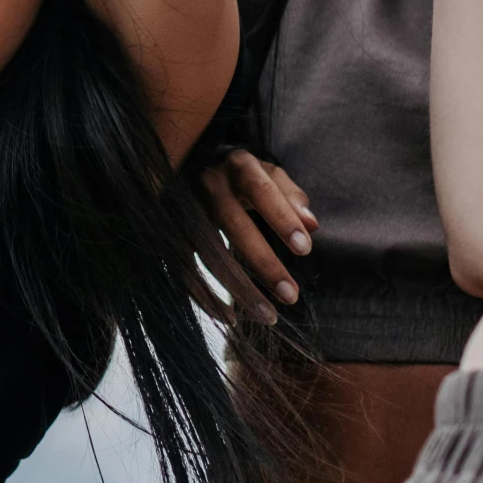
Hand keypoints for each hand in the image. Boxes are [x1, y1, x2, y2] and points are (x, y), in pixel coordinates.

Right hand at [196, 150, 318, 318]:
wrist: (190, 164)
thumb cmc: (241, 175)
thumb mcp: (269, 175)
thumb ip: (291, 197)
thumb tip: (312, 225)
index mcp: (237, 165)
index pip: (261, 190)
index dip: (281, 218)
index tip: (304, 250)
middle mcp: (207, 184)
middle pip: (234, 225)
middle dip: (263, 262)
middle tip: (291, 295)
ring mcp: (184, 208)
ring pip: (208, 251)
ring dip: (238, 287)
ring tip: (268, 316)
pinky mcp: (170, 231)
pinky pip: (183, 267)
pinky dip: (204, 296)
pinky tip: (229, 317)